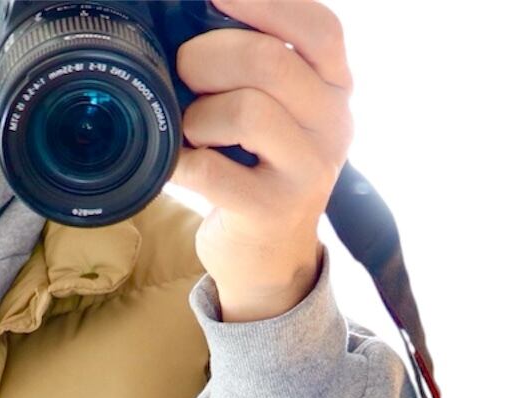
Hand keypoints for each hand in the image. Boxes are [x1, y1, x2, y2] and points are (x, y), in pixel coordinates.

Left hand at [170, 0, 354, 320]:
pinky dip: (179, 161)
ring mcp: (307, 171)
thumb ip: (258, 67)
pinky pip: (210, 170)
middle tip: (183, 72)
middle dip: (208, 56)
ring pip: (245, 111)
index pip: (319, 28)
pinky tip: (173, 162)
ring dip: (197, 115)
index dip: (267, 3)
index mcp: (337, 88)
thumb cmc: (260, 171)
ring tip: (191, 131)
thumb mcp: (278, 112)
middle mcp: (333, 125)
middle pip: (270, 62)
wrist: (270, 259)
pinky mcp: (271, 211)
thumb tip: (194, 19)